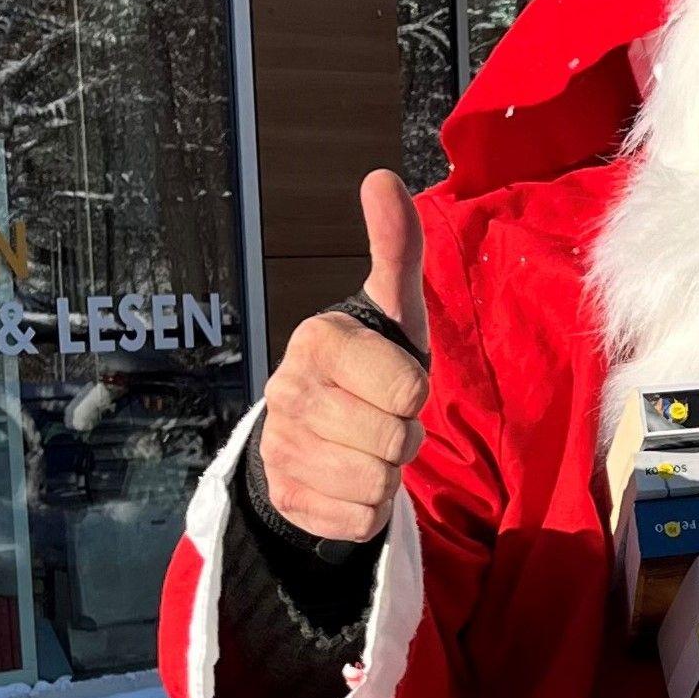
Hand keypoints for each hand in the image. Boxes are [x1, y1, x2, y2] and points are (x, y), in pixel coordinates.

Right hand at [259, 170, 430, 543]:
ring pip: (378, 485)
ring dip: (387, 474)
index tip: (397, 383)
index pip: (409, 390)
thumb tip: (382, 176)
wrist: (318, 433)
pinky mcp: (286, 498)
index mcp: (318, 339)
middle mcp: (288, 391)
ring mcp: (281, 448)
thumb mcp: (391, 310)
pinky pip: (360, 521)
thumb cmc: (369, 366)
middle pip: (396, 441)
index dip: (417, 393)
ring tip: (366, 448)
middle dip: (405, 438)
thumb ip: (396, 249)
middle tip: (384, 421)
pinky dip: (366, 509)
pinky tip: (347, 480)